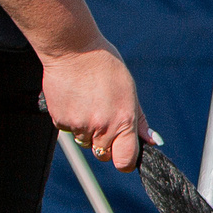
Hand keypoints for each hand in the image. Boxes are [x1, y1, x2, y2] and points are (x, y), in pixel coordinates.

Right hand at [42, 42, 149, 171]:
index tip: (125, 153)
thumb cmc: (106, 68)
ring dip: (89, 131)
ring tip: (89, 103)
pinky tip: (76, 99)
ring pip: (86, 142)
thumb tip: (152, 141)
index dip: (125, 161)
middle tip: (105, 117)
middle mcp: (101, 127)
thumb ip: (139, 120)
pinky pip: (69, 131)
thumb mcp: (130, 91)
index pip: (125, 161)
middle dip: (107, 143)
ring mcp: (79, 126)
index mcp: (123, 121)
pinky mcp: (60, 121)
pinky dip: (72, 120)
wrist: (74, 51)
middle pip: (104, 155)